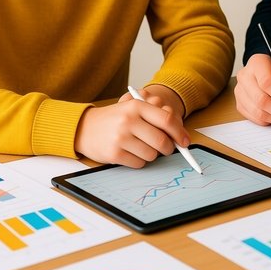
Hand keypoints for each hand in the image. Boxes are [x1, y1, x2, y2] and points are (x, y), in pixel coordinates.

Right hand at [73, 90, 190, 166]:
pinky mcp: (114, 154)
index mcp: (136, 106)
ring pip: (152, 155)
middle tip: (166, 148)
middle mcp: (129, 120)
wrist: (85, 128)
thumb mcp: (133, 107)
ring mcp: (121, 138)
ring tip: (141, 147)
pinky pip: (139, 163)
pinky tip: (131, 152)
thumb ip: (155, 112)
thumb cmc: (115, 118)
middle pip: (162, 141)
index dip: (180, 132)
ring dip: (152, 154)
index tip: (185, 141)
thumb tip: (178, 129)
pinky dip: (139, 161)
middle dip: (168, 148)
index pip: (167, 119)